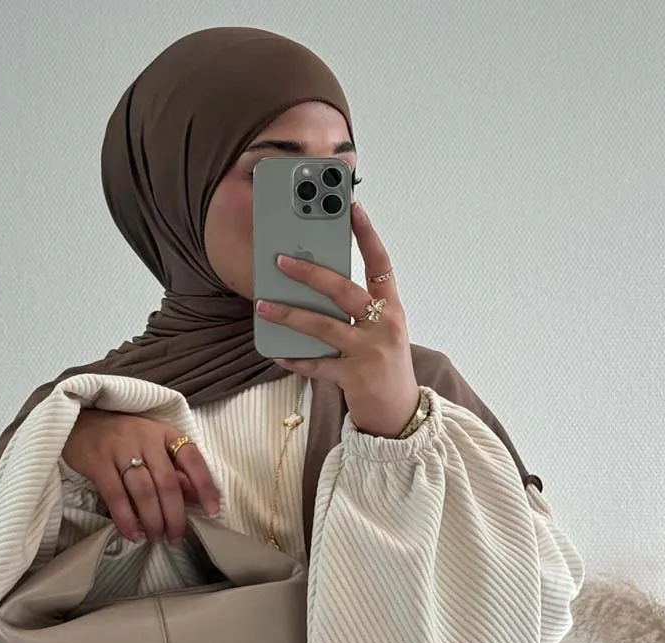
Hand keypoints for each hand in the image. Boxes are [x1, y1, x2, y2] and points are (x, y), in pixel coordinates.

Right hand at [61, 410, 219, 544]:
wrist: (81, 422)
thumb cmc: (126, 439)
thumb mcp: (155, 447)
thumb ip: (177, 471)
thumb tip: (198, 500)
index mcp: (166, 434)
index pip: (193, 460)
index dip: (205, 487)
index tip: (213, 511)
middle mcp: (146, 439)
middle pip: (168, 483)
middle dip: (175, 516)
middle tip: (176, 537)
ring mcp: (121, 449)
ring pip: (144, 492)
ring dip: (153, 520)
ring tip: (155, 538)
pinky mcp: (98, 462)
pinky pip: (116, 497)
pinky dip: (126, 519)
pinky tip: (133, 534)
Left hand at [255, 201, 420, 438]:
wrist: (400, 415)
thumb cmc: (385, 368)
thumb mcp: (380, 333)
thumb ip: (357, 311)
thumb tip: (315, 288)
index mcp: (393, 309)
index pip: (381, 264)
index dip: (367, 234)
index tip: (352, 207)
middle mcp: (384, 327)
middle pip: (345, 291)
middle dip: (310, 273)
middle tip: (281, 260)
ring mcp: (370, 353)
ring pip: (325, 326)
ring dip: (291, 315)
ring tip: (264, 305)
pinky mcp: (355, 378)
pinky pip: (317, 365)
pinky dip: (295, 359)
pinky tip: (277, 352)